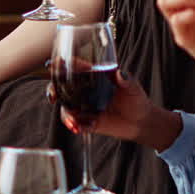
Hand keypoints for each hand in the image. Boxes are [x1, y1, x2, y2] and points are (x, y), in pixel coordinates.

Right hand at [59, 70, 182, 151]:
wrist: (141, 122)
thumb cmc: (136, 100)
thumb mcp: (132, 87)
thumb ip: (126, 80)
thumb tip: (120, 73)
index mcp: (93, 78)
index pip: (74, 69)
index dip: (63, 66)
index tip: (57, 65)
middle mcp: (85, 91)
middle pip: (62, 88)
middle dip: (53, 90)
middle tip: (53, 96)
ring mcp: (84, 107)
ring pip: (66, 108)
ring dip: (66, 115)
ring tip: (74, 122)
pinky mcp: (87, 122)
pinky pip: (74, 123)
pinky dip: (74, 125)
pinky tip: (78, 128)